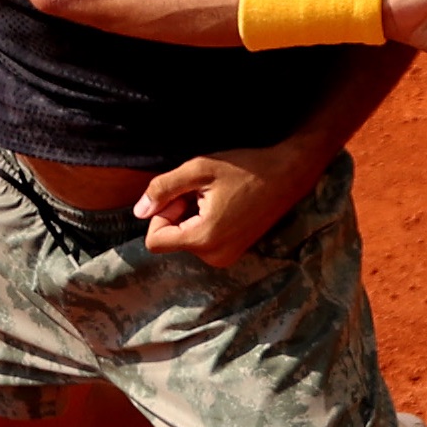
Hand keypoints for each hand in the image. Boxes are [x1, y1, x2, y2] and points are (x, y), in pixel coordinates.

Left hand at [133, 141, 320, 267]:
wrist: (288, 175)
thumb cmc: (245, 168)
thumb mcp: (198, 169)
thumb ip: (163, 189)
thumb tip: (139, 211)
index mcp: (204, 239)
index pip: (155, 241)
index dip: (160, 214)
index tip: (181, 195)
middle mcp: (214, 257)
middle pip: (171, 240)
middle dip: (178, 214)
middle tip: (203, 192)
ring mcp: (226, 258)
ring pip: (186, 239)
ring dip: (191, 217)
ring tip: (216, 198)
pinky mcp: (233, 254)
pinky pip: (202, 241)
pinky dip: (204, 222)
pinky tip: (224, 205)